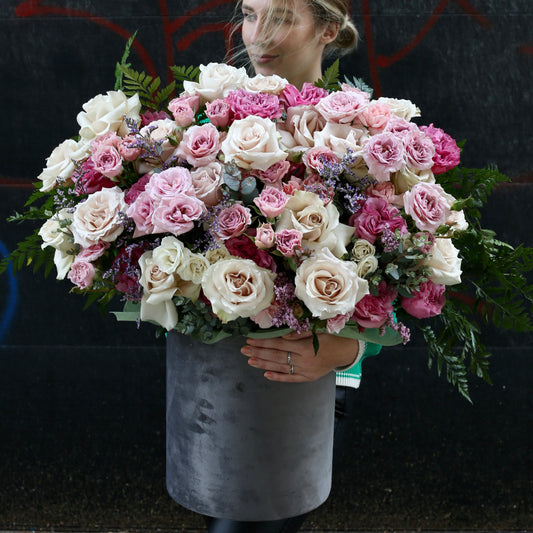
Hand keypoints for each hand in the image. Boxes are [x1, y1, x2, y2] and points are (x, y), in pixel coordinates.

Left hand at [241, 331, 358, 382]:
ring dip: (264, 364)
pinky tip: (266, 374)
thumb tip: (283, 337)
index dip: (263, 342)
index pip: (279, 344)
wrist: (346, 351)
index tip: (250, 339)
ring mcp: (305, 371)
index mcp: (305, 347)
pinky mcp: (308, 377)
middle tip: (244, 349)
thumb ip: (300, 334)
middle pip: (276, 356)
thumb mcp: (317, 330)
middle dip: (258, 352)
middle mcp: (304, 360)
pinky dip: (278, 376)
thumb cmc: (331, 337)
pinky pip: (291, 378)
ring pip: (281, 367)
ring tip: (250, 360)